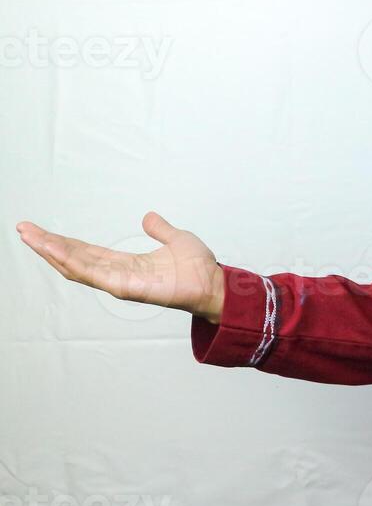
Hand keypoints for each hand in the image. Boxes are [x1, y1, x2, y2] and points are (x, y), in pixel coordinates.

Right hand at [16, 212, 225, 322]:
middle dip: (48, 245)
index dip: (63, 242)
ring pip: (77, 267)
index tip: (41, 231)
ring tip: (30, 237)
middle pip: (74, 259)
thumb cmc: (197, 267)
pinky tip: (55, 251)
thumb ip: (159, 229)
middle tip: (23, 229)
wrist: (214, 282)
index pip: (86, 252)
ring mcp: (119, 283)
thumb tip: (147, 217)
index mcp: (125, 263)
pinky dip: (73, 262)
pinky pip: (94, 274)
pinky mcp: (126, 288)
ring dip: (52, 251)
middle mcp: (117, 274)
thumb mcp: (175, 238)